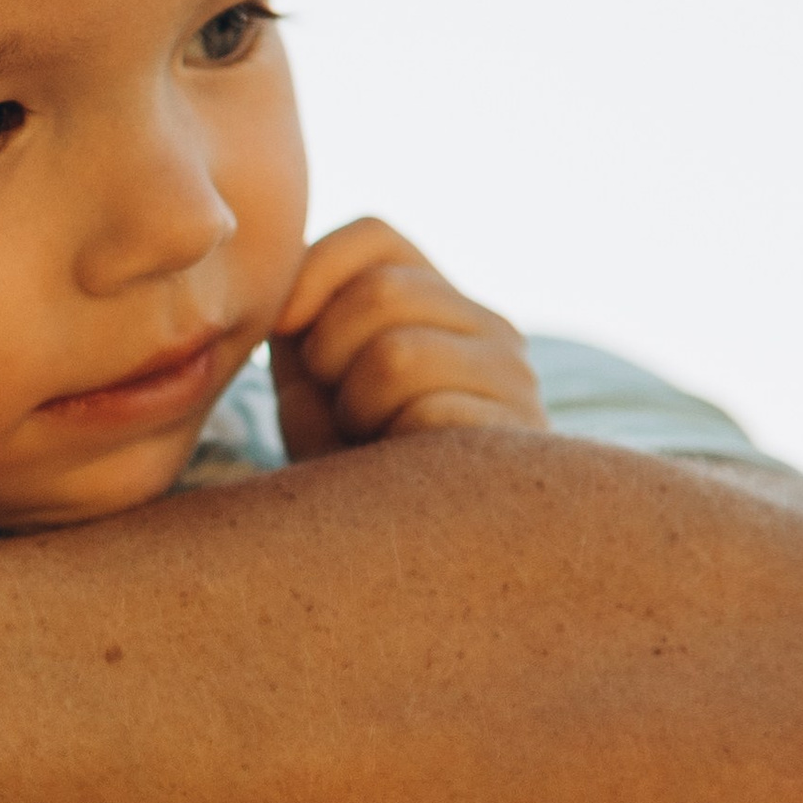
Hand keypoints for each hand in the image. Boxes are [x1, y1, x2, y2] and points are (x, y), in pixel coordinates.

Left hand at [269, 218, 545, 460]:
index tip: (287, 337)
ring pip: (398, 353)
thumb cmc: (348, 474)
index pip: (373, 236)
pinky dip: (390, 446)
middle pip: (381, 291)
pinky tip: (400, 474)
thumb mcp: (313, 387)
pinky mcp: (518, 438)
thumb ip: (304, 321)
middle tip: (340, 412)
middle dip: (329, 355)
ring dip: (357, 408)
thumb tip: (284, 280)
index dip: (311, 275)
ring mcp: (514, 381)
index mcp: (439, 302)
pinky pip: (428, 413)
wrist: (402, 566)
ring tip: (371, 445)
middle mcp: (490, 328)